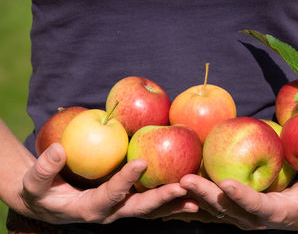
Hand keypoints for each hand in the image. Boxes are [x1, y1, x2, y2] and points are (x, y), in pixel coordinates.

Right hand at [20, 143, 197, 223]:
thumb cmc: (41, 193)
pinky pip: (152, 201)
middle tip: (183, 188)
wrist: (50, 203)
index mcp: (90, 209)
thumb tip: (59, 150)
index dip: (125, 180)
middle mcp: (111, 212)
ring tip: (197, 197)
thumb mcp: (34, 184)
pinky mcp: (129, 201)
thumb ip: (44, 169)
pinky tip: (188, 189)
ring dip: (174, 203)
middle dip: (162, 199)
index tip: (141, 162)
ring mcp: (123, 208)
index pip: (110, 196)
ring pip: (152, 209)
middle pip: (140, 209)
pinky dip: (170, 197)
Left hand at [176, 143, 297, 230]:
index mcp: (279, 213)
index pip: (258, 207)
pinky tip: (179, 185)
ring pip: (216, 208)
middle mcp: (257, 218)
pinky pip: (214, 204)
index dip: (243, 197)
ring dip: (194, 197)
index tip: (226, 183)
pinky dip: (197, 197)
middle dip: (205, 195)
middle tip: (184, 180)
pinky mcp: (238, 207)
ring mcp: (245, 214)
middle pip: (227, 209)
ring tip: (172, 184)